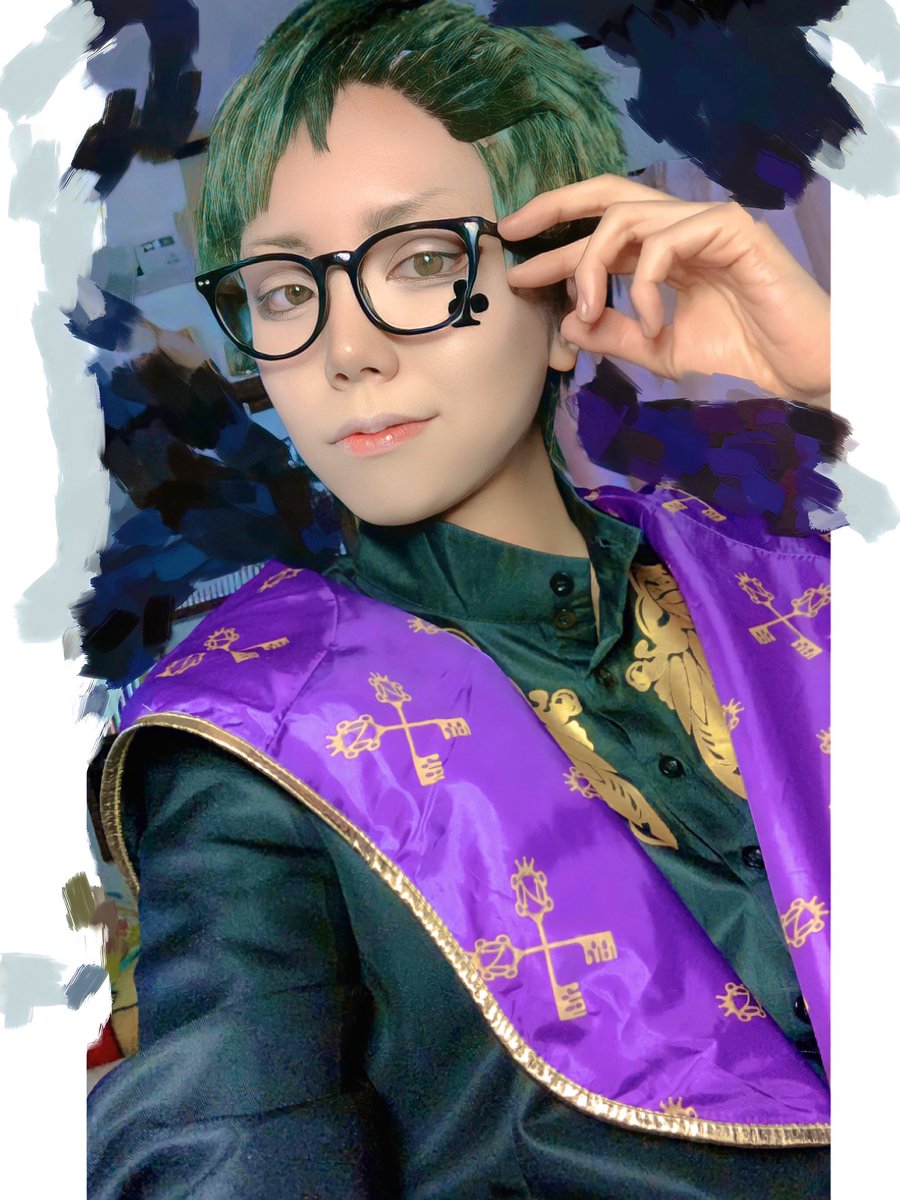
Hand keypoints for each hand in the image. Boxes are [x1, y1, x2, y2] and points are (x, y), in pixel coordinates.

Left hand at [497, 175, 829, 402]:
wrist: (796, 368)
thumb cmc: (738, 355)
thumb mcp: (658, 350)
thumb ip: (614, 334)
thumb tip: (566, 320)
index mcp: (663, 252)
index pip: (599, 233)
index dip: (555, 243)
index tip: (516, 261)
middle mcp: (679, 228)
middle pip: (606, 196)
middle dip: (554, 208)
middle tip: (514, 232)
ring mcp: (705, 222)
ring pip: (626, 218)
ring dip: (594, 264)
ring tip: (591, 311)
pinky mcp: (730, 227)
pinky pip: (665, 241)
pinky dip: (646, 284)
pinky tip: (655, 324)